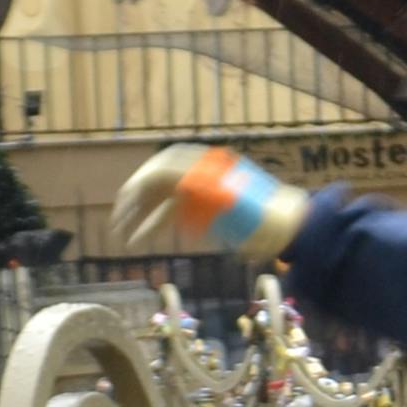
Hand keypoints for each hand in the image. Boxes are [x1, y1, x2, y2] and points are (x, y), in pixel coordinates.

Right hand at [111, 143, 307, 261]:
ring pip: (160, 199)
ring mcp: (200, 191)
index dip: (141, 183)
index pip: (162, 167)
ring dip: (139, 214)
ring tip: (121, 233)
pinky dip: (155, 225)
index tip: (126, 201)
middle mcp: (199, 174)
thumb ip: (195, 189)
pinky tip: (139, 240)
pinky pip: (172, 213)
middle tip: (117, 219)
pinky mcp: (203, 208)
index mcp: (205, 167)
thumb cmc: (263, 216)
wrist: (289, 227)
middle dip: (134, 200)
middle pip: (156, 181)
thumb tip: (162, 180)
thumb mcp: (226, 203)